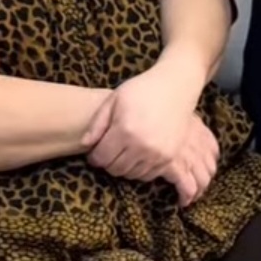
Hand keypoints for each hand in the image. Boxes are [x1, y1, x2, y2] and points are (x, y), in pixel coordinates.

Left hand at [83, 53, 218, 197]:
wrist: (175, 86)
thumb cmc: (141, 90)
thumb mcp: (114, 100)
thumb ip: (96, 124)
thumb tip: (84, 145)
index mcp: (125, 129)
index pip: (101, 158)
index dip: (95, 156)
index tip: (96, 150)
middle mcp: (142, 145)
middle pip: (115, 169)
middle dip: (109, 162)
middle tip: (111, 150)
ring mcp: (157, 153)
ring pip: (131, 174)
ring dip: (125, 166)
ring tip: (125, 150)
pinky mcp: (169, 156)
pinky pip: (148, 174)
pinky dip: (140, 168)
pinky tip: (139, 153)